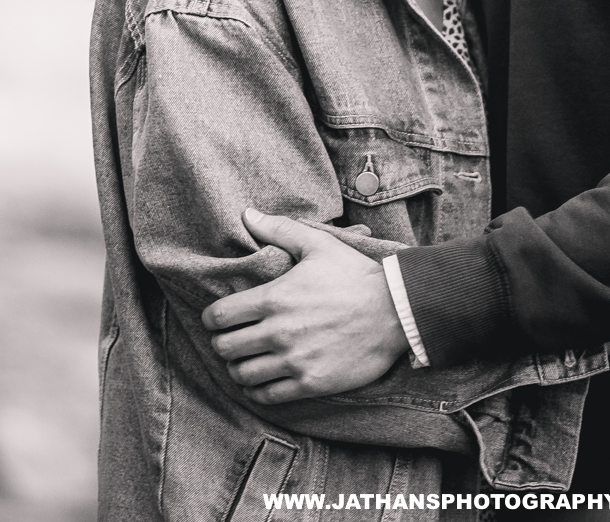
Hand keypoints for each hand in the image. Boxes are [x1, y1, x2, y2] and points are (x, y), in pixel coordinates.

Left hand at [201, 209, 409, 403]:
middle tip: (232, 340)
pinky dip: (258, 391)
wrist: (397, 312)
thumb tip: (247, 214)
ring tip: (246, 361)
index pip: (219, 316)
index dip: (212, 318)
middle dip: (223, 343)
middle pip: (225, 348)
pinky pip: (267, 395)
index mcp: (275, 297)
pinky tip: (263, 381)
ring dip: (238, 368)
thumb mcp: (320, 244)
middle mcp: (279, 331)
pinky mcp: (310, 382)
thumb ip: (280, 229)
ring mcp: (294, 360)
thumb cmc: (357, 276)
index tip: (219, 319)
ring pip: (242, 375)